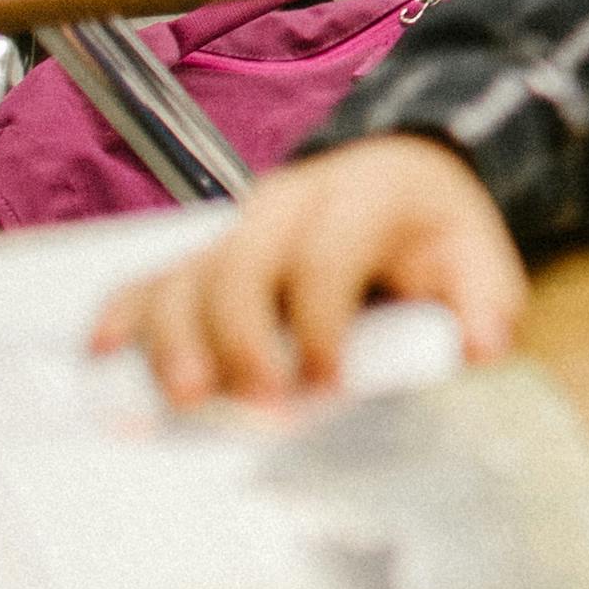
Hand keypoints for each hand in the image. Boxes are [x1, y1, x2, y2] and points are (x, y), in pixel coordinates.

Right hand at [91, 135, 524, 401]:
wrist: (404, 177)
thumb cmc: (436, 233)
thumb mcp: (480, 257)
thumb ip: (485, 300)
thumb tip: (481, 345)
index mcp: (362, 195)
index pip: (325, 253)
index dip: (321, 322)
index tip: (329, 385)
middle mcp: (288, 202)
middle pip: (241, 264)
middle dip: (243, 341)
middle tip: (262, 410)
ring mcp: (237, 227)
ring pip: (185, 273)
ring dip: (174, 340)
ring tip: (184, 402)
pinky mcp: (205, 255)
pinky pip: (149, 278)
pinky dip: (121, 315)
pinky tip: (103, 356)